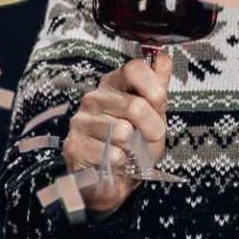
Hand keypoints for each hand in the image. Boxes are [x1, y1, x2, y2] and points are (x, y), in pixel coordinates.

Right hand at [57, 52, 172, 214]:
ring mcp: (81, 122)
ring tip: (131, 151)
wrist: (113, 181)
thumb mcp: (153, 115)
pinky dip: (122, 163)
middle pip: (134, 105)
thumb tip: (163, 57)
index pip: (134, 68)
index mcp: (113, 85)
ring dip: (136, 148)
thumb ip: (157, 87)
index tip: (159, 103)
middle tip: (151, 138)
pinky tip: (116, 162)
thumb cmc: (133, 145)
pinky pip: (111, 153)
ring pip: (123, 132)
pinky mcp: (75, 146)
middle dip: (152, 128)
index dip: (153, 87)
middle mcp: (94, 98)